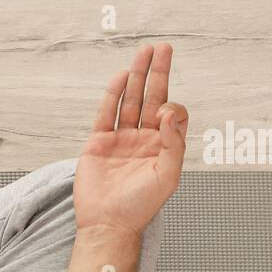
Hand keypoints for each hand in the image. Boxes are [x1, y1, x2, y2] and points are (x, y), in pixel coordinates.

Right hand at [73, 43, 187, 235]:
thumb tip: (168, 112)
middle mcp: (143, 139)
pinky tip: (121, 77)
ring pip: (129, 101)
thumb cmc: (141, 205)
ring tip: (143, 52)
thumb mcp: (168, 176)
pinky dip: (113, 95)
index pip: (171, 114)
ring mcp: (120, 139)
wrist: (108, 224)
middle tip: (162, 47)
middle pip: (151, 97)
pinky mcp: (98, 143)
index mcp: (162, 146)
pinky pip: (106, 114)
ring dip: (136, 76)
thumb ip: (173, 143)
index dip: (171, 107)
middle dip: (157, 73)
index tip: (164, 113)